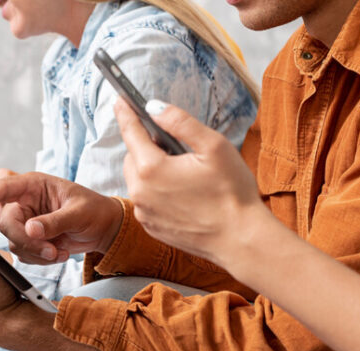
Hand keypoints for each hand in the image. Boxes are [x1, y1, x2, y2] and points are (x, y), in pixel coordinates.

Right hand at [0, 171, 123, 264]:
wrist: (104, 228)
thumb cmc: (94, 210)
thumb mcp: (79, 213)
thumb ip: (54, 221)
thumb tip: (31, 230)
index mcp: (33, 184)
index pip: (2, 188)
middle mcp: (24, 201)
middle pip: (6, 222)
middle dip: (25, 240)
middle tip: (49, 250)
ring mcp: (25, 221)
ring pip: (13, 242)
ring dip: (36, 252)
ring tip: (60, 251)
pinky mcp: (28, 239)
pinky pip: (22, 253)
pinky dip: (39, 259)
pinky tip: (58, 253)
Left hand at [116, 98, 270, 266]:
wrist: (240, 240)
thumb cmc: (232, 192)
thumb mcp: (214, 146)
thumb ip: (181, 122)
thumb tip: (154, 108)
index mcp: (152, 168)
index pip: (130, 132)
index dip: (126, 113)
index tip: (120, 100)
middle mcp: (140, 192)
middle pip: (132, 157)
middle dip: (145, 145)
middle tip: (173, 145)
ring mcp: (144, 213)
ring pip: (138, 180)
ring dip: (150, 169)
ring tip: (180, 170)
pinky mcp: (152, 228)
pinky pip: (145, 200)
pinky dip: (155, 191)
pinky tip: (181, 192)